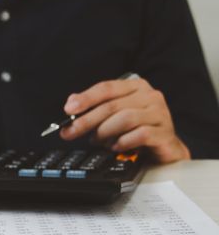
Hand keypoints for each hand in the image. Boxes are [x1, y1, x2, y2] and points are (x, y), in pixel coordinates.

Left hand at [60, 77, 190, 162]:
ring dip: (105, 132)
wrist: (165, 147)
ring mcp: (160, 114)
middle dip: (87, 120)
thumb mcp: (114, 115)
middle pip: (112, 106)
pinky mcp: (165, 133)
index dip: (85, 98)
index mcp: (135, 87)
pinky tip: (115, 147)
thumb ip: (95, 107)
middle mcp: (150, 96)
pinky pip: (140, 135)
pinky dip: (123, 142)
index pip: (106, 88)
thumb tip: (71, 103)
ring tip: (97, 141)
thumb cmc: (137, 128)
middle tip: (71, 132)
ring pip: (125, 119)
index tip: (68, 109)